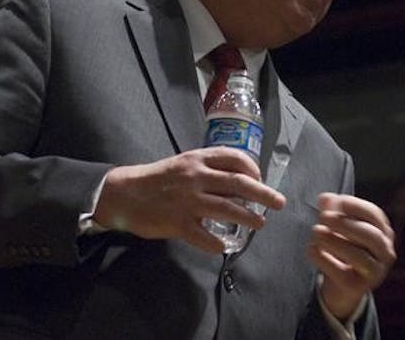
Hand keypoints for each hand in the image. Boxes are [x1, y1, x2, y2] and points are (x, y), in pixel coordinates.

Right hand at [93, 147, 286, 252]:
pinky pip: (204, 236)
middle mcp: (196, 177)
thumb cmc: (159, 178)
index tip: (261, 180)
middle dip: (263, 194)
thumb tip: (239, 179)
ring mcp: (187, 201)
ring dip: (248, 218)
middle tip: (279, 202)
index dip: (254, 169)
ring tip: (260, 224)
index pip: (235, 158)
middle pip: (239, 183)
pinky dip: (217, 243)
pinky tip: (223, 246)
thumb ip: (208, 168)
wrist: (125, 193)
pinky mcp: (177, 223)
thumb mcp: (184, 164)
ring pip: (227, 209)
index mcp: (198, 159)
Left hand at [307, 193, 396, 321]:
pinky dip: (325, 260)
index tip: (338, 201)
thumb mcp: (339, 227)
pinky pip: (342, 274)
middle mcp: (385, 253)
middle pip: (372, 236)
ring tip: (316, 231)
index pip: (376, 216)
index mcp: (383, 232)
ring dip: (336, 242)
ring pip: (360, 257)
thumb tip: (325, 198)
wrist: (343, 286)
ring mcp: (374, 272)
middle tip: (323, 216)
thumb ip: (333, 211)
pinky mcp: (358, 288)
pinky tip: (311, 249)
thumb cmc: (345, 248)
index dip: (357, 206)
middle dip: (346, 224)